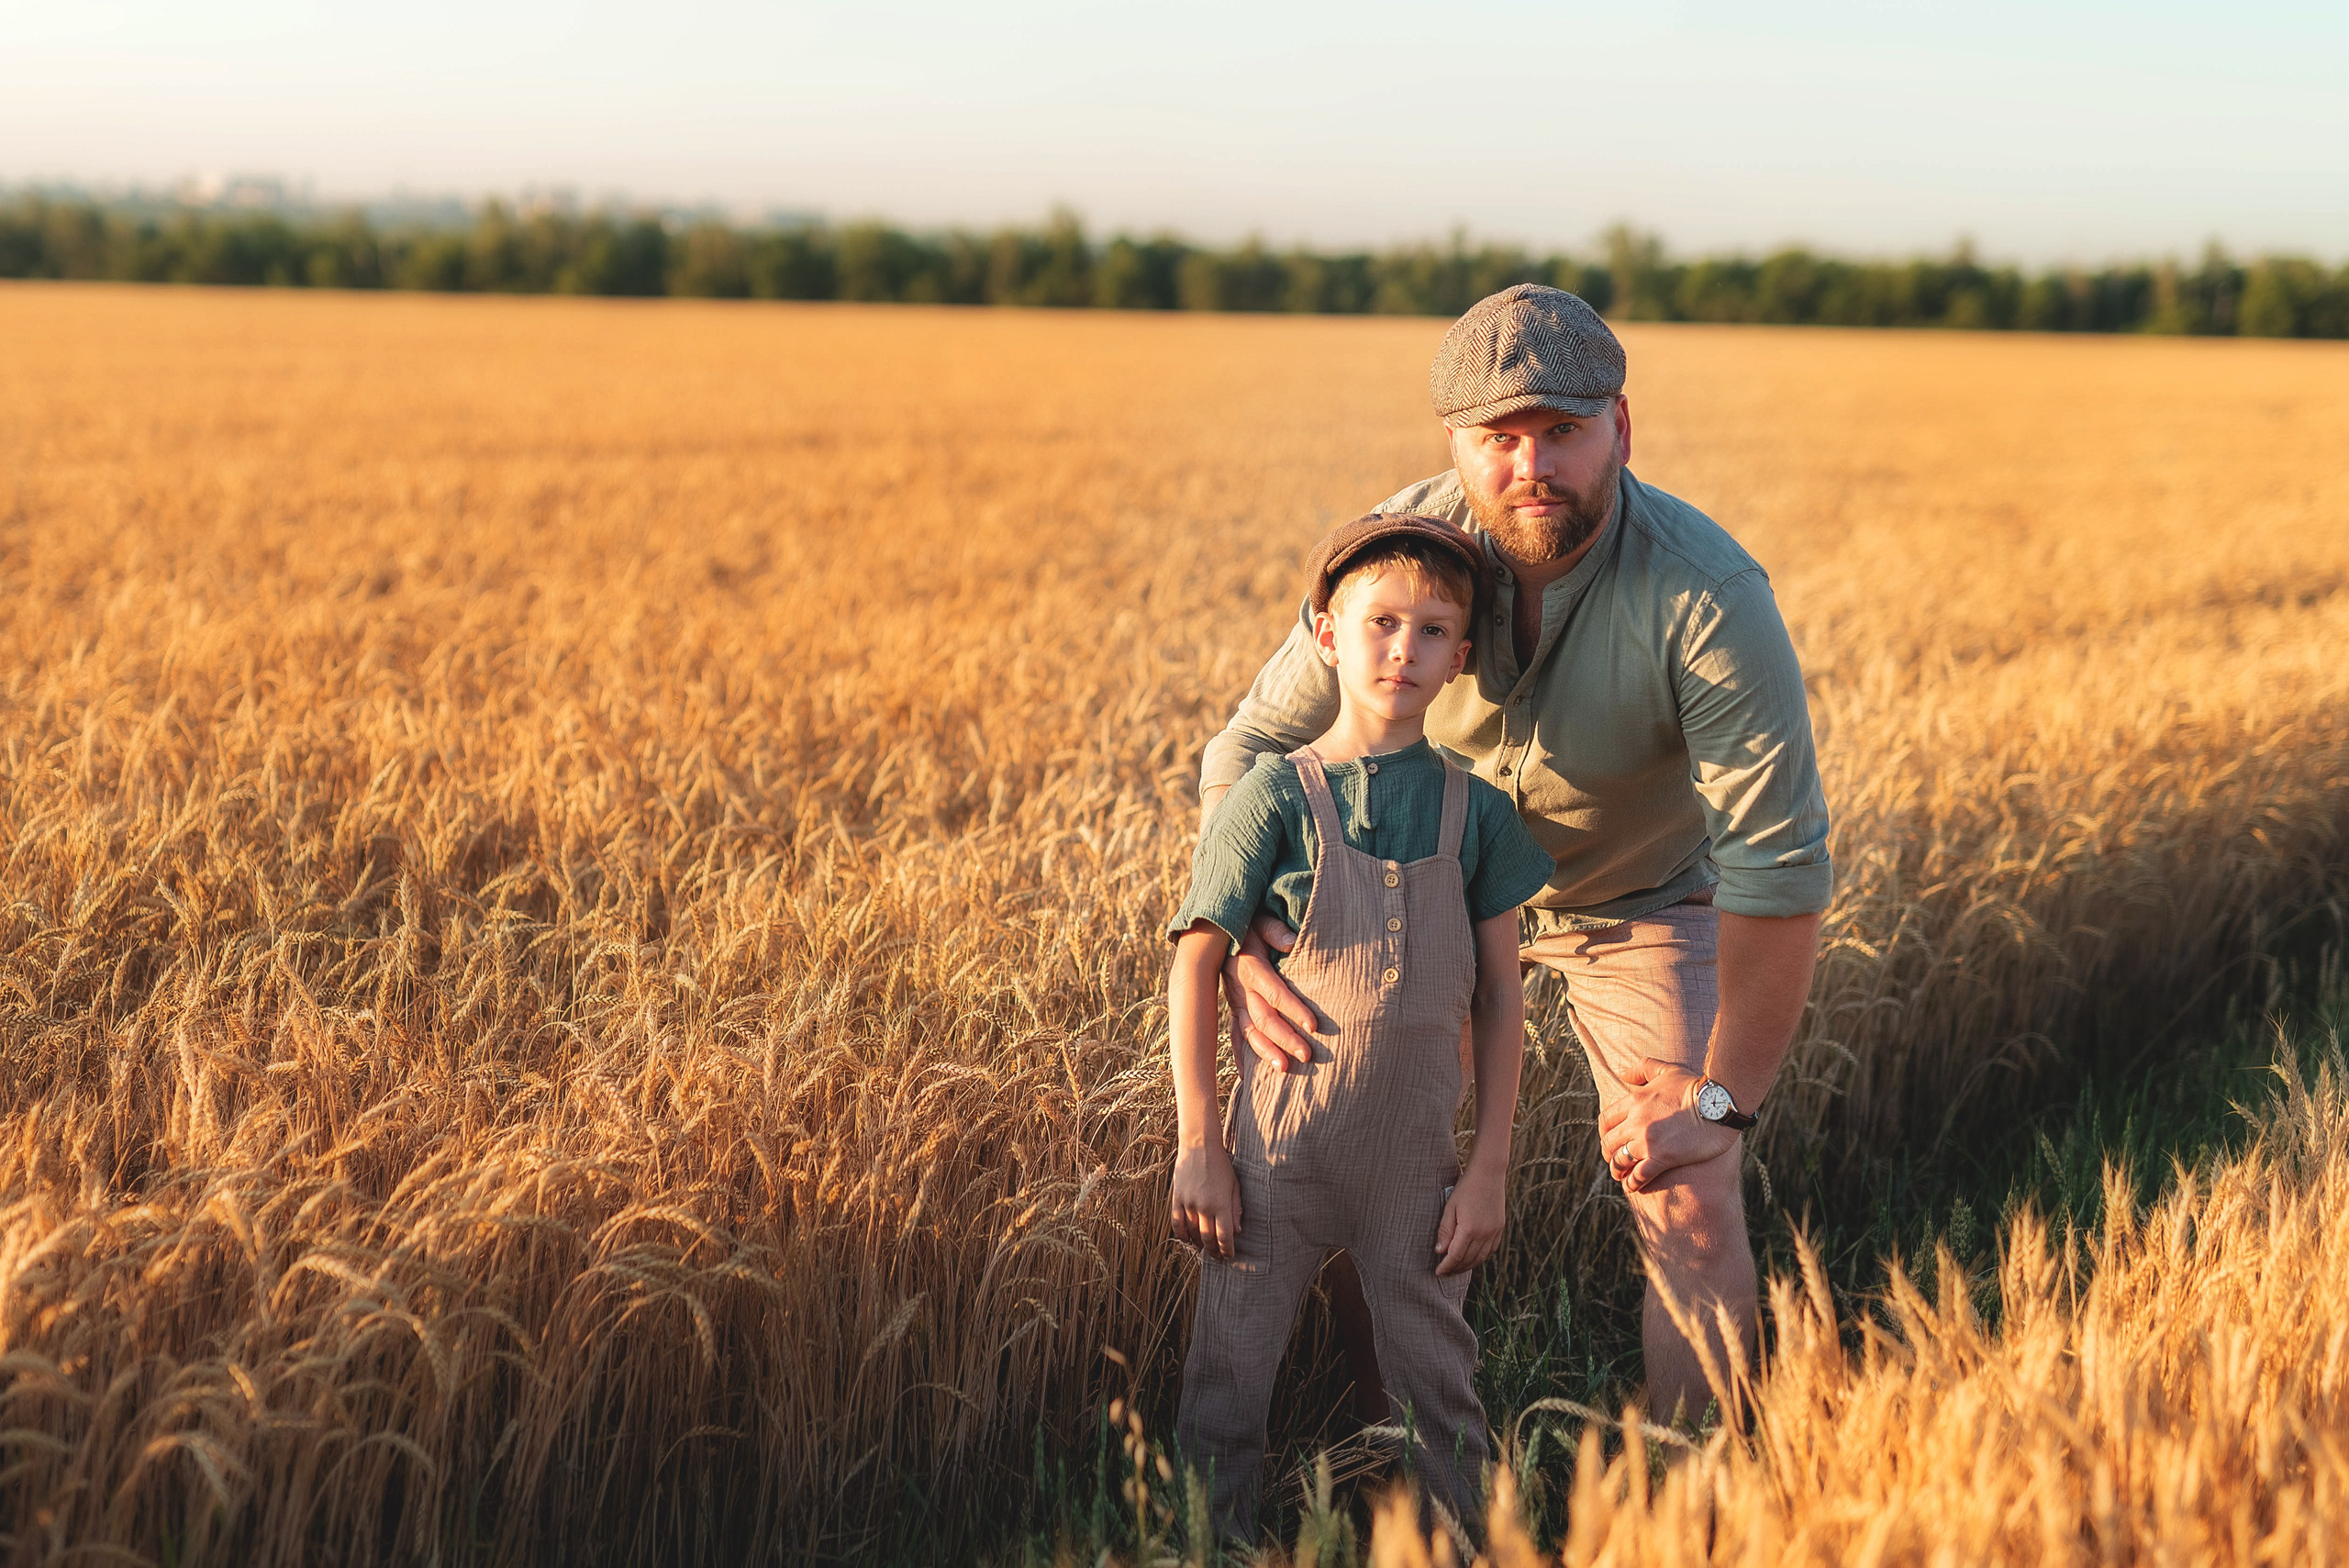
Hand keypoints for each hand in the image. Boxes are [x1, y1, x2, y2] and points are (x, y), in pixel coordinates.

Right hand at [1170, 1145, 1241, 1259]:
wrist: (1199, 1146)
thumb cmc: (1221, 1165)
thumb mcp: (1234, 1185)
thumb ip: (1236, 1209)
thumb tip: (1237, 1231)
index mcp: (1222, 1203)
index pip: (1224, 1236)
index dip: (1227, 1250)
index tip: (1229, 1256)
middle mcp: (1205, 1206)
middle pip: (1208, 1238)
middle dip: (1213, 1250)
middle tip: (1216, 1256)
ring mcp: (1189, 1203)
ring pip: (1192, 1233)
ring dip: (1198, 1244)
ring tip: (1203, 1248)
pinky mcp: (1177, 1198)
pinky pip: (1177, 1223)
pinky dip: (1182, 1234)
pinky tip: (1187, 1239)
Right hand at [1222, 913, 1314, 1072]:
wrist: (1218, 930)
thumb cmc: (1249, 924)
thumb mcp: (1262, 920)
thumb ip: (1276, 931)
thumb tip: (1292, 941)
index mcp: (1249, 966)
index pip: (1274, 993)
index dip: (1293, 1010)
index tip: (1314, 1026)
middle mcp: (1239, 988)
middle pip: (1263, 1018)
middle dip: (1285, 1038)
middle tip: (1307, 1055)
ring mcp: (1234, 1001)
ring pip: (1249, 1031)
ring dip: (1266, 1052)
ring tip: (1285, 1070)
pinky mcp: (1232, 1008)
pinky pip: (1236, 1034)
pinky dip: (1241, 1055)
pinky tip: (1248, 1077)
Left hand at [1434, 1163, 1505, 1276]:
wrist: (1488, 1174)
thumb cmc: (1465, 1188)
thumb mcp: (1450, 1207)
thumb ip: (1445, 1231)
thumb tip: (1439, 1252)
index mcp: (1469, 1229)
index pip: (1456, 1256)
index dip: (1446, 1266)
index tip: (1438, 1272)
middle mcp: (1484, 1234)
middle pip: (1468, 1260)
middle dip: (1456, 1268)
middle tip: (1445, 1272)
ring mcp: (1494, 1232)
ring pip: (1481, 1258)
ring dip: (1468, 1265)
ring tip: (1457, 1268)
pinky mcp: (1500, 1228)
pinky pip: (1491, 1250)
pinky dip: (1481, 1258)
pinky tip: (1473, 1258)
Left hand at [1598, 1058, 1737, 1194]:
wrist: (1719, 1103)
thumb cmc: (1696, 1086)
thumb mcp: (1666, 1070)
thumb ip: (1643, 1068)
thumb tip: (1622, 1073)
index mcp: (1634, 1101)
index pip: (1606, 1120)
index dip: (1604, 1133)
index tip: (1609, 1140)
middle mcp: (1636, 1121)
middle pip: (1609, 1142)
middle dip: (1608, 1153)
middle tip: (1614, 1160)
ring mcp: (1648, 1141)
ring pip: (1620, 1160)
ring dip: (1617, 1170)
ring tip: (1621, 1176)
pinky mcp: (1663, 1157)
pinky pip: (1639, 1175)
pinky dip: (1633, 1183)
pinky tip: (1633, 1187)